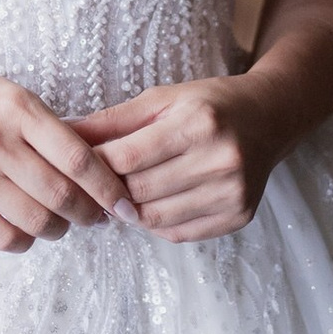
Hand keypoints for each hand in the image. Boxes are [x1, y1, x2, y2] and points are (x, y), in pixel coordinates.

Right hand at [0, 59, 130, 252]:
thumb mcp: (10, 93)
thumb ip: (46, 127)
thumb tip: (93, 166)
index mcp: (18, 108)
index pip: (77, 158)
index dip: (107, 186)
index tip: (122, 201)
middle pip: (61, 195)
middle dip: (89, 214)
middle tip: (97, 217)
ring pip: (35, 220)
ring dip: (59, 229)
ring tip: (62, 223)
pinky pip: (1, 236)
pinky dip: (25, 240)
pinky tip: (28, 230)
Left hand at [71, 78, 293, 242]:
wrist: (268, 118)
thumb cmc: (208, 104)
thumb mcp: (161, 99)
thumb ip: (113, 121)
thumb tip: (63, 133)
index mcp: (198, 122)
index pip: (128, 158)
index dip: (95, 166)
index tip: (76, 166)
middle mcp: (220, 159)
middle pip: (140, 191)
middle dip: (109, 190)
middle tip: (93, 185)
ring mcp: (233, 192)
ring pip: (156, 218)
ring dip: (129, 211)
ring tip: (120, 195)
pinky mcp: (239, 215)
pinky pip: (179, 233)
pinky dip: (155, 224)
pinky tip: (151, 205)